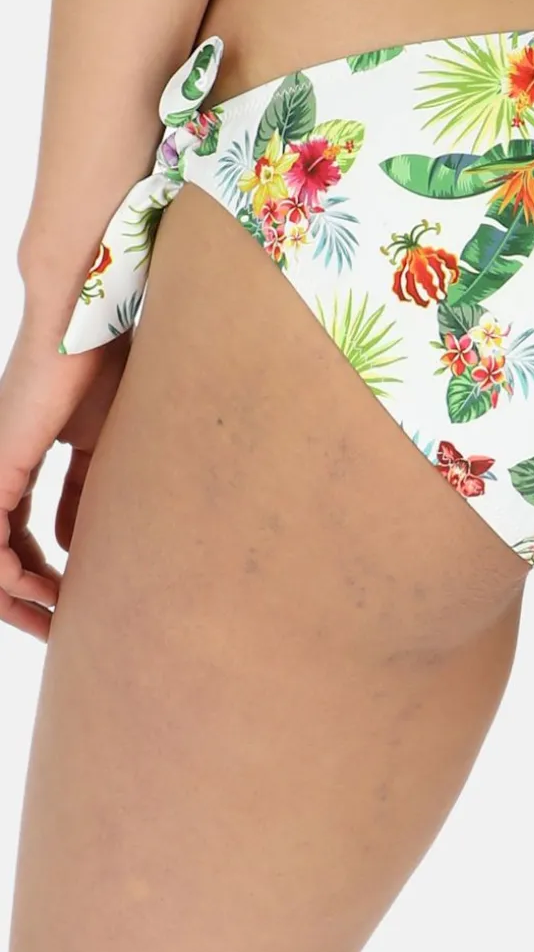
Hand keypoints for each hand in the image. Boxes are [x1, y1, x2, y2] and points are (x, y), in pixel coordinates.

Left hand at [0, 310, 129, 640]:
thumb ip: (83, 492)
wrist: (90, 321)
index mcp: (19, 460)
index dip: (39, 574)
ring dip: (14, 596)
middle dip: (21, 599)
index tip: (73, 603)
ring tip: (53, 619)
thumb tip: (69, 544)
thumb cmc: (106, 363)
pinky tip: (42, 589)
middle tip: (56, 630)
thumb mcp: (101, 443)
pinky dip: (9, 572)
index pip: (17, 534)